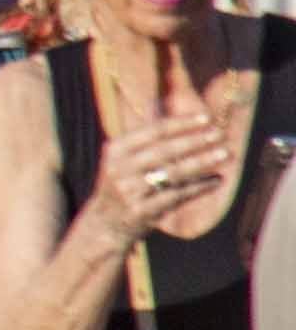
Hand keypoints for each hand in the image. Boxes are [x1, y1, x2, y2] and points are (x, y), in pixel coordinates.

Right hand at [92, 98, 236, 242]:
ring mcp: (129, 190)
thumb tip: (168, 107)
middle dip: (196, 141)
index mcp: (116, 149)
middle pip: (165, 150)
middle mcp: (120, 168)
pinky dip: (199, 187)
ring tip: (226, 154)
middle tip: (221, 135)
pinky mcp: (141, 210)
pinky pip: (177, 196)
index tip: (207, 117)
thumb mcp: (124, 158)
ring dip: (203, 162)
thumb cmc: (124, 184)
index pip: (154, 131)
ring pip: (174, 173)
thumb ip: (146, 138)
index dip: (182, 123)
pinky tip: (216, 180)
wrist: (104, 222)